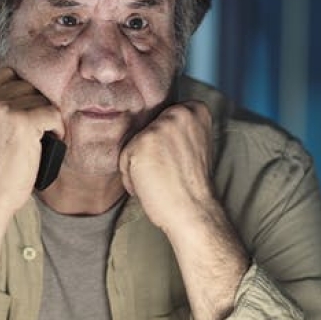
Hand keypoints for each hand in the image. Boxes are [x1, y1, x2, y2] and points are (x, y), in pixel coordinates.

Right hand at [0, 67, 64, 218]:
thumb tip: (5, 102)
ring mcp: (4, 109)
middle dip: (33, 104)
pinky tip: (52, 139)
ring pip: (40, 99)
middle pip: (24, 85)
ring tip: (43, 135)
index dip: (19, 89)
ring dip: (45, 117)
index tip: (26, 102)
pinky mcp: (24, 121)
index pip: (3, 75)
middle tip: (37, 124)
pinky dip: (57, 127)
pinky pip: (52, 112)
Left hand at [119, 101, 214, 236]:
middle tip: (168, 171)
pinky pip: (124, 158)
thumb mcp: (193, 144)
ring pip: (133, 143)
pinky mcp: (141, 143)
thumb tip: (148, 126)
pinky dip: (131, 177)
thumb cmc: (191, 184)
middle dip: (151, 151)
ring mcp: (159, 127)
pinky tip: (149, 185)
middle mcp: (178, 113)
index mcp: (196, 110)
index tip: (176, 159)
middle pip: (147, 129)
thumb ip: (177, 129)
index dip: (165, 141)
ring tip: (159, 179)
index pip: (163, 117)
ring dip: (139, 164)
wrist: (193, 209)